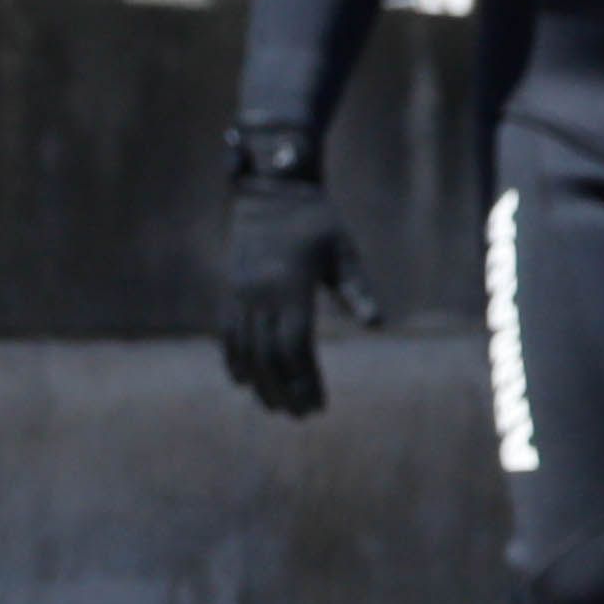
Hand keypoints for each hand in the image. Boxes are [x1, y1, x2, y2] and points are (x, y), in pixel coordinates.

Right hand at [218, 134, 363, 416]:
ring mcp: (240, 293)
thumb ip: (357, 287)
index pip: (296, 346)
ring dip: (260, 383)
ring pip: (245, 351)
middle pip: (269, 356)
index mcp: (291, 284)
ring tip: (275, 407)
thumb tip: (376, 324)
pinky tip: (245, 382)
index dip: (305, 380)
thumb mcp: (343, 249)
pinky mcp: (229, 291)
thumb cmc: (316, 219)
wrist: (269, 188)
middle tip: (300, 415)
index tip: (318, 404)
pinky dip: (235, 361)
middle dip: (284, 390)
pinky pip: (227, 335)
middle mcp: (260, 293)